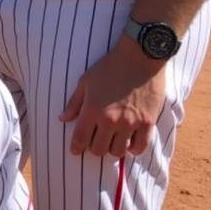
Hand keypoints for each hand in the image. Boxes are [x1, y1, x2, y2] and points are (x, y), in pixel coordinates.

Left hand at [60, 38, 166, 156]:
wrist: (139, 57)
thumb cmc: (109, 67)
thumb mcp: (86, 81)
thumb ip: (74, 102)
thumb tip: (63, 118)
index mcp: (93, 109)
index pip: (80, 138)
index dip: (76, 147)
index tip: (75, 151)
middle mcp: (111, 120)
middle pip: (99, 149)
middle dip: (93, 148)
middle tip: (94, 141)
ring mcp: (130, 123)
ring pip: (118, 152)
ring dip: (112, 149)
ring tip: (110, 141)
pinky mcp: (148, 123)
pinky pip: (140, 147)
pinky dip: (132, 149)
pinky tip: (128, 144)